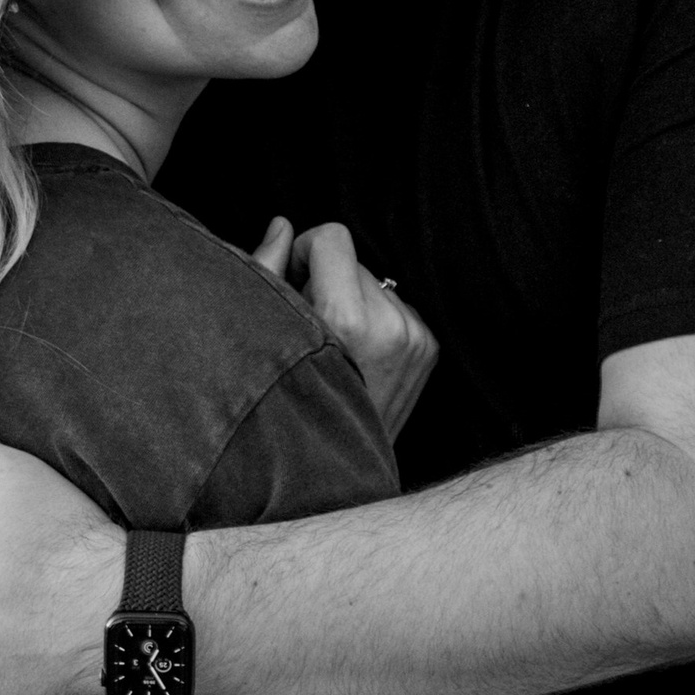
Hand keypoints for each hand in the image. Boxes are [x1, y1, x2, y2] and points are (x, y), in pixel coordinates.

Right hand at [255, 216, 438, 436]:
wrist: (336, 468)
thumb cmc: (289, 401)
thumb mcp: (264, 335)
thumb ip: (267, 270)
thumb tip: (282, 225)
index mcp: (348, 320)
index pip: (333, 238)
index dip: (304, 250)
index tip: (294, 280)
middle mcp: (390, 326)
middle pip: (353, 260)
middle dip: (327, 281)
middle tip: (312, 325)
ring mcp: (416, 338)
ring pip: (374, 283)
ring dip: (353, 301)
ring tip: (337, 346)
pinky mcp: (430, 349)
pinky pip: (395, 306)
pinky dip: (376, 320)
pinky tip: (360, 355)